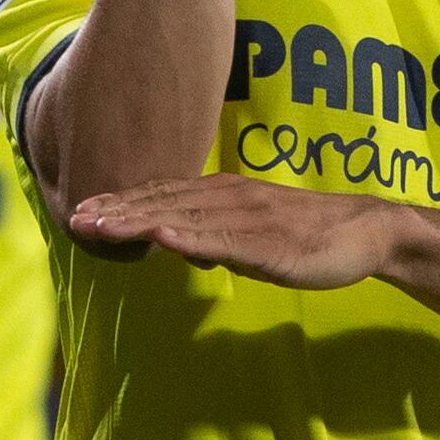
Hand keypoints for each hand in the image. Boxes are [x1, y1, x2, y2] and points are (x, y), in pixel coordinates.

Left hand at [71, 174, 396, 288]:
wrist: (365, 231)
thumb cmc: (306, 233)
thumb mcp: (249, 233)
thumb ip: (211, 233)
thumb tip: (176, 243)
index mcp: (223, 194)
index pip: (162, 196)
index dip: (121, 203)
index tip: (82, 211)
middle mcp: (230, 198)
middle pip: (163, 204)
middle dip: (117, 212)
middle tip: (75, 219)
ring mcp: (249, 220)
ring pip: (186, 219)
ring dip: (140, 223)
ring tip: (103, 228)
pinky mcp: (270, 245)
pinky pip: (226, 241)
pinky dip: (192, 239)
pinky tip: (163, 240)